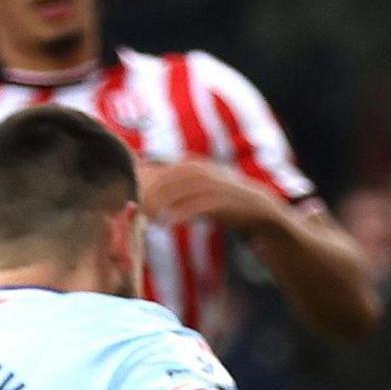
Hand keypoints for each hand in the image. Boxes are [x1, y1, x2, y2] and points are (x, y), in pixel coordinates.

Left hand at [136, 158, 280, 234]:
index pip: (160, 170)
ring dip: (162, 206)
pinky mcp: (221, 201)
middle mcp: (201, 171)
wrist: (256, 207)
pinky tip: (169, 224)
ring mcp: (212, 184)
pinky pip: (196, 206)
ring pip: (179, 192)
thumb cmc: (218, 199)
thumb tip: (142, 184)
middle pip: (166, 180)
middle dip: (150, 197)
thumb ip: (172, 184)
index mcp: (192, 165)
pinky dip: (180, 215)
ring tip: (151, 221)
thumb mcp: (195, 187)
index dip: (144, 185)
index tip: (134, 202)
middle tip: (140, 214)